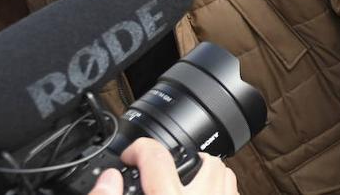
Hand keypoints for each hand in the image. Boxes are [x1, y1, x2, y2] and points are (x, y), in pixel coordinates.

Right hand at [88, 139, 237, 194]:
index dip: (139, 149)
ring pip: (224, 175)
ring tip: (184, 186)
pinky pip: (231, 194)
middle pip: (206, 161)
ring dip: (206, 175)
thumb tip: (108, 180)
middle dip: (184, 160)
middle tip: (163, 172)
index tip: (131, 156)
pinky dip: (218, 193)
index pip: (156, 158)